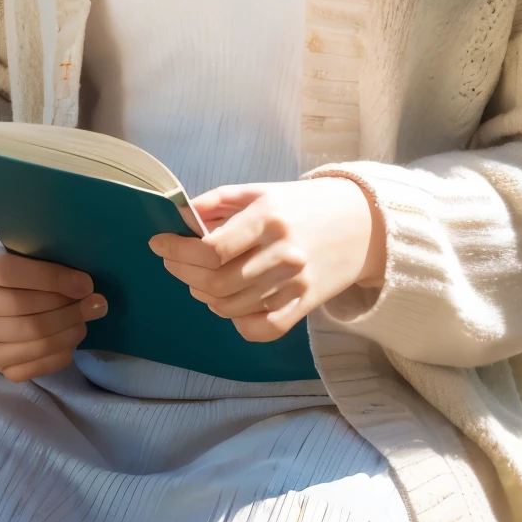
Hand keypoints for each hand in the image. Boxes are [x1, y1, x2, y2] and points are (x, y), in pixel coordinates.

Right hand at [0, 221, 107, 380]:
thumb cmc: (14, 255)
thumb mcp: (23, 241)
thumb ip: (45, 252)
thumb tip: (84, 281)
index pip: (8, 273)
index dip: (51, 280)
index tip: (86, 284)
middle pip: (21, 310)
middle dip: (66, 309)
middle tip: (96, 304)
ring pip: (27, 340)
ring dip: (67, 332)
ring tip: (88, 320)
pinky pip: (27, 369)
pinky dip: (56, 356)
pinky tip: (72, 340)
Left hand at [148, 178, 385, 342]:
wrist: (362, 224)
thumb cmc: (302, 205)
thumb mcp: (258, 192)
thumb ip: (216, 203)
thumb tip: (177, 220)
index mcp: (269, 218)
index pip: (211, 249)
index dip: (177, 252)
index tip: (160, 244)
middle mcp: (283, 253)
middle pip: (216, 282)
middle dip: (184, 273)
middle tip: (175, 262)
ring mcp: (295, 284)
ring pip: (231, 307)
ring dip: (205, 296)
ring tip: (202, 280)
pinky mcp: (305, 306)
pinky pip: (261, 329)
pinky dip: (238, 321)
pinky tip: (232, 303)